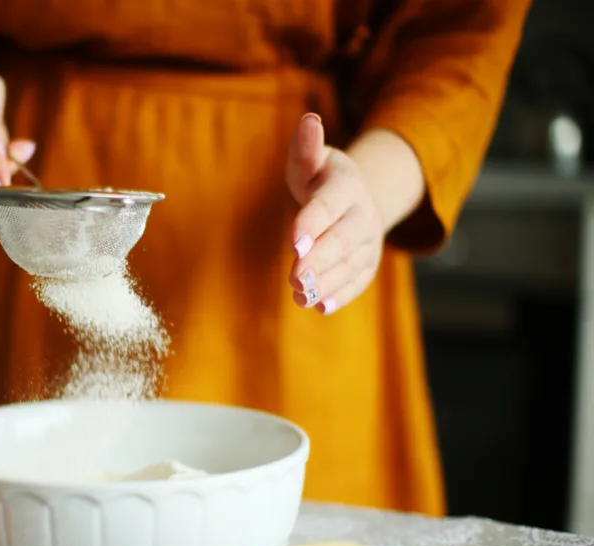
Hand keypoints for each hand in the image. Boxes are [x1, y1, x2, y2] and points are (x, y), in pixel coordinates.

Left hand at [284, 113, 384, 314]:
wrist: (351, 196)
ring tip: (300, 295)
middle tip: (294, 276)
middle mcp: (363, 215)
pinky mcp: (366, 264)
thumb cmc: (319, 177)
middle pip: (344, 240)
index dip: (311, 225)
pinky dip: (341, 295)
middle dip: (319, 260)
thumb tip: (309, 121)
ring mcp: (368, 242)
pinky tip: (321, 307)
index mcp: (346, 186)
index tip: (292, 243)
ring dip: (326, 282)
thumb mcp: (310, 159)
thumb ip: (306, 146)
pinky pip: (358, 281)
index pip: (328, 206)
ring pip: (351, 264)